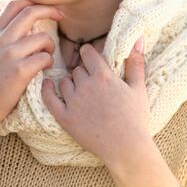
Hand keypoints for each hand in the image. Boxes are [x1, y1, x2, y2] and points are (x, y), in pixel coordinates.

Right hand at [0, 0, 63, 127]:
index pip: (15, 5)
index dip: (35, 1)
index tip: (48, 6)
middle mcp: (2, 40)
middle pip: (30, 13)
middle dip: (51, 11)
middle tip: (62, 16)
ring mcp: (10, 55)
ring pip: (43, 38)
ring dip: (51, 45)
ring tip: (47, 54)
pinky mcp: (19, 71)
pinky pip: (45, 58)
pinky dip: (49, 62)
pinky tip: (44, 68)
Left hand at [41, 37, 150, 164]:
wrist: (127, 148)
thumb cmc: (136, 118)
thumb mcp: (139, 87)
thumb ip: (136, 61)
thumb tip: (138, 38)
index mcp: (103, 75)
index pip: (87, 52)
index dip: (89, 54)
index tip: (92, 59)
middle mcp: (86, 85)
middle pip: (77, 68)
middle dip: (83, 72)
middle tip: (92, 82)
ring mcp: (74, 102)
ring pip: (64, 81)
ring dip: (70, 83)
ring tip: (80, 91)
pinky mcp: (65, 118)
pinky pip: (49, 99)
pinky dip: (47, 90)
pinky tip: (48, 84)